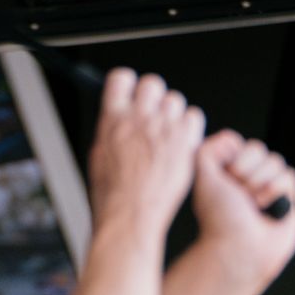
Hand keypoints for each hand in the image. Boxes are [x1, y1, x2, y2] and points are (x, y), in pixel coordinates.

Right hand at [88, 69, 205, 231]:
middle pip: (153, 84)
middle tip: (155, 117)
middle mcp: (138, 117)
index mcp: (112, 118)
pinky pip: (194, 117)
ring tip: (169, 138)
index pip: (122, 78)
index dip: (130, 85)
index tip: (133, 94)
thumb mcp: (99, 156)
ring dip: (173, 114)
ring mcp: (163, 127)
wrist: (131, 216)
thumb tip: (118, 121)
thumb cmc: (114, 196)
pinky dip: (190, 127)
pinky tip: (183, 144)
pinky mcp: (184, 141)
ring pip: (175, 100)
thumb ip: (112, 131)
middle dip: (155, 98)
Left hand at [188, 130, 294, 284]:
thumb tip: (228, 138)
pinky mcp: (289, 197)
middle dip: (247, 171)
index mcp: (227, 172)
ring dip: (262, 183)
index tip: (227, 177)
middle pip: (258, 149)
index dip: (235, 158)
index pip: (238, 143)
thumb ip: (208, 150)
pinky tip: (269, 209)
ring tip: (254, 205)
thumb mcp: (204, 178)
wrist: (241, 249)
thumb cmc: (220, 219)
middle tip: (240, 194)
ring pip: (275, 161)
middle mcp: (248, 177)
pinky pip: (289, 176)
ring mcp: (269, 187)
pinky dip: (277, 191)